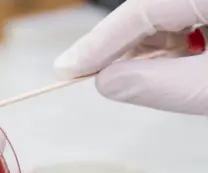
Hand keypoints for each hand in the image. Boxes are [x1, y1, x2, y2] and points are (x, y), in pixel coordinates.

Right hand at [54, 0, 207, 114]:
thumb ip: (159, 84)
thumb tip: (106, 82)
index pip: (143, 8)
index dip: (100, 41)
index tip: (66, 69)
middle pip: (149, 8)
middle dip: (122, 45)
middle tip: (91, 77)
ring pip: (163, 12)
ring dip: (147, 47)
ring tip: (138, 79)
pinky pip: (184, 15)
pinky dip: (170, 43)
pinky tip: (169, 65)